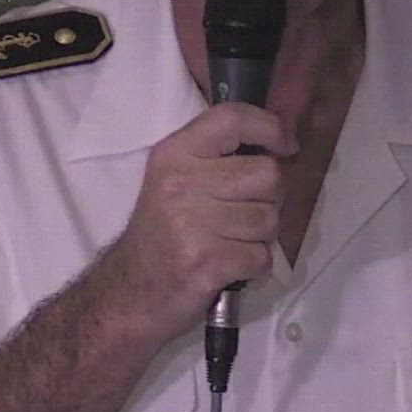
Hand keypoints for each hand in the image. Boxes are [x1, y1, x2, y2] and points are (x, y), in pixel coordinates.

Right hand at [97, 102, 296, 339]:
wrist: (127, 294)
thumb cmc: (160, 236)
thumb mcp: (174, 181)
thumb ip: (218, 158)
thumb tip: (282, 141)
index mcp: (174, 154)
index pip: (232, 118)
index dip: (270, 127)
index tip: (284, 146)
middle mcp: (181, 182)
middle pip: (267, 174)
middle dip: (270, 199)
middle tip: (244, 215)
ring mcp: (193, 223)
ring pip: (270, 219)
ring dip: (260, 237)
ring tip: (230, 242)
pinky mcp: (207, 262)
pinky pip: (262, 256)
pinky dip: (254, 266)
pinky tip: (230, 266)